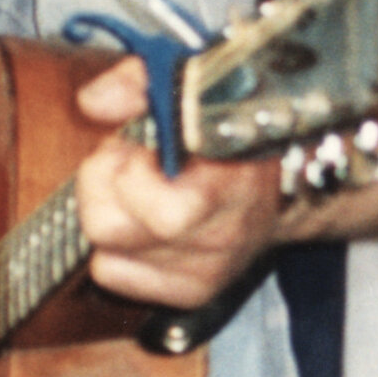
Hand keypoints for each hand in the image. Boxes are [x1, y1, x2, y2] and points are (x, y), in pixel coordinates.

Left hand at [73, 57, 282, 309]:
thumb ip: (139, 84)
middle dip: (105, 188)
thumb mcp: (188, 84)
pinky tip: (143, 223)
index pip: (157, 211)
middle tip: (130, 165)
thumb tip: (93, 103)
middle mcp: (218, 237)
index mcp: (226, 186)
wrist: (284, 183)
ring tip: (139, 192)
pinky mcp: (190, 292)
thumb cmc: (228, 130)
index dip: (128, 168)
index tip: (144, 146)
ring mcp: (205, 272)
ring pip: (105, 256)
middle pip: (107, 229)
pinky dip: (118, 250)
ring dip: (111, 218)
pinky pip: (114, 275)